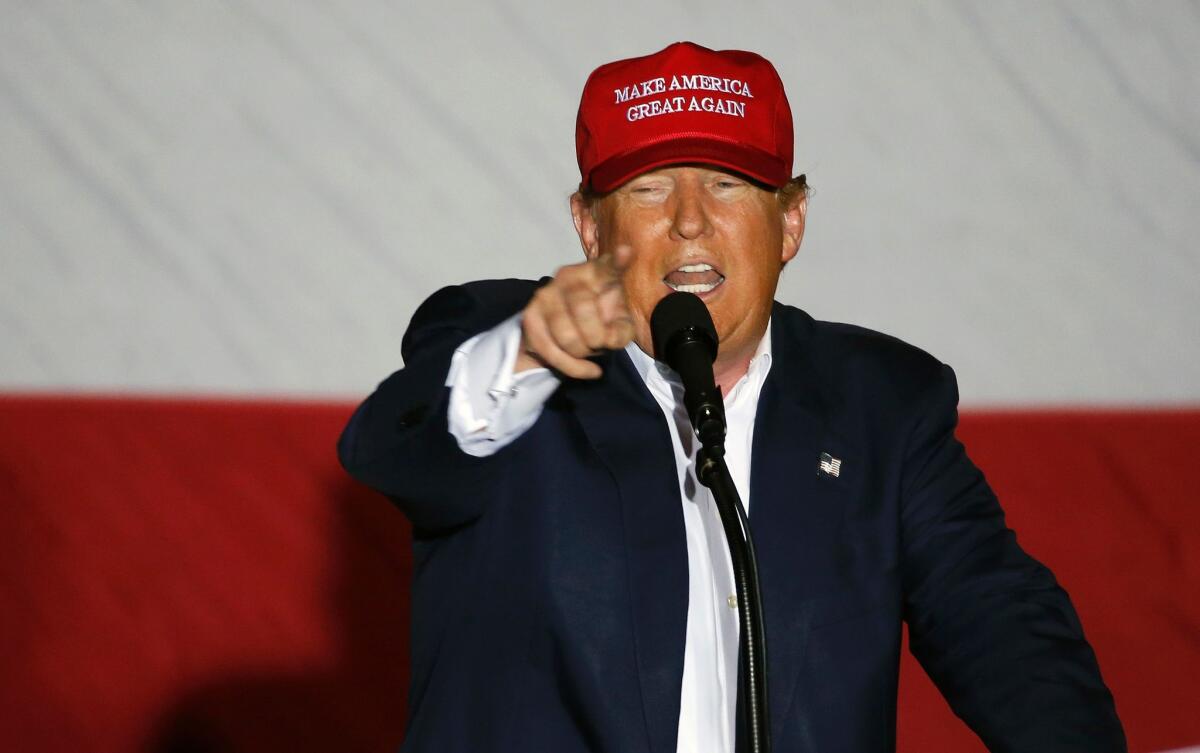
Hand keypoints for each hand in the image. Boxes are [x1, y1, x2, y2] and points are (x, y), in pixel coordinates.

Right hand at [516, 246, 635, 378]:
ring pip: (566, 336)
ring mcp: (545, 294)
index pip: (607, 267)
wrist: (564, 337)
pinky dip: (574, 368)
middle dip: (596, 338)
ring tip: (588, 350)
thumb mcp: (619, 326)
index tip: (626, 252)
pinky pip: (551, 351)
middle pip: (583, 311)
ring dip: (583, 353)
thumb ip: (621, 331)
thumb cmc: (600, 323)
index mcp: (596, 273)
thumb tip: (610, 337)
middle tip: (599, 343)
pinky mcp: (530, 316)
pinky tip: (588, 370)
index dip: (616, 262)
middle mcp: (567, 276)